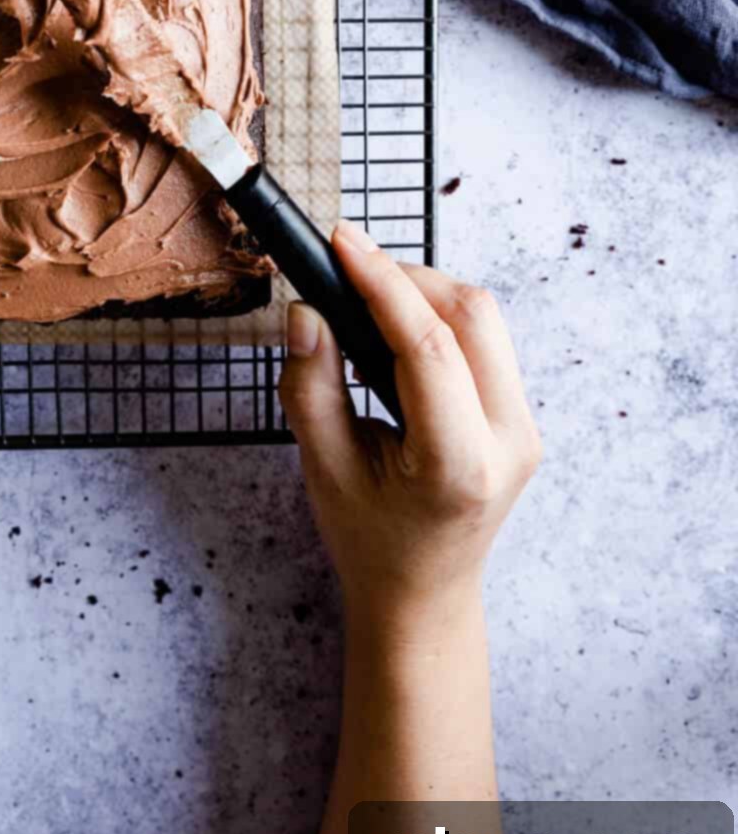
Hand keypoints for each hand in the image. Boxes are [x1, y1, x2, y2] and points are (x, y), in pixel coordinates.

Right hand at [278, 218, 540, 628]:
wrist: (422, 594)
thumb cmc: (369, 538)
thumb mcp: (323, 467)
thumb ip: (311, 385)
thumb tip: (307, 310)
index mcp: (460, 463)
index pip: (428, 345)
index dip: (382, 282)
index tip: (341, 240)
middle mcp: (509, 440)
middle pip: (471, 315)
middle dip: (406, 277)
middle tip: (346, 268)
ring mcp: (525, 427)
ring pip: (483, 318)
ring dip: (424, 292)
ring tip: (365, 298)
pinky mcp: (520, 415)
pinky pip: (486, 339)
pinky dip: (439, 316)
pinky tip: (396, 327)